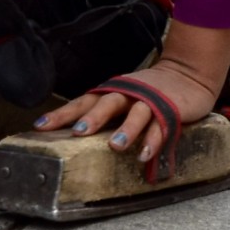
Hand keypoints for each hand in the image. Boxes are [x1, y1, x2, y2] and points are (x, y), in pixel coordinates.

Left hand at [34, 62, 216, 166]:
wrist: (188, 74)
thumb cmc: (148, 92)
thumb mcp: (123, 98)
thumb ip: (104, 113)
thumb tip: (73, 135)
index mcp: (112, 92)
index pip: (83, 101)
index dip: (62, 114)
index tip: (40, 127)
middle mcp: (127, 94)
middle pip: (107, 103)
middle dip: (93, 118)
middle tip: (78, 132)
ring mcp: (149, 101)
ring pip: (136, 114)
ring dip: (126, 129)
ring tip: (115, 146)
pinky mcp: (170, 111)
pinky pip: (161, 127)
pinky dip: (153, 141)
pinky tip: (144, 156)